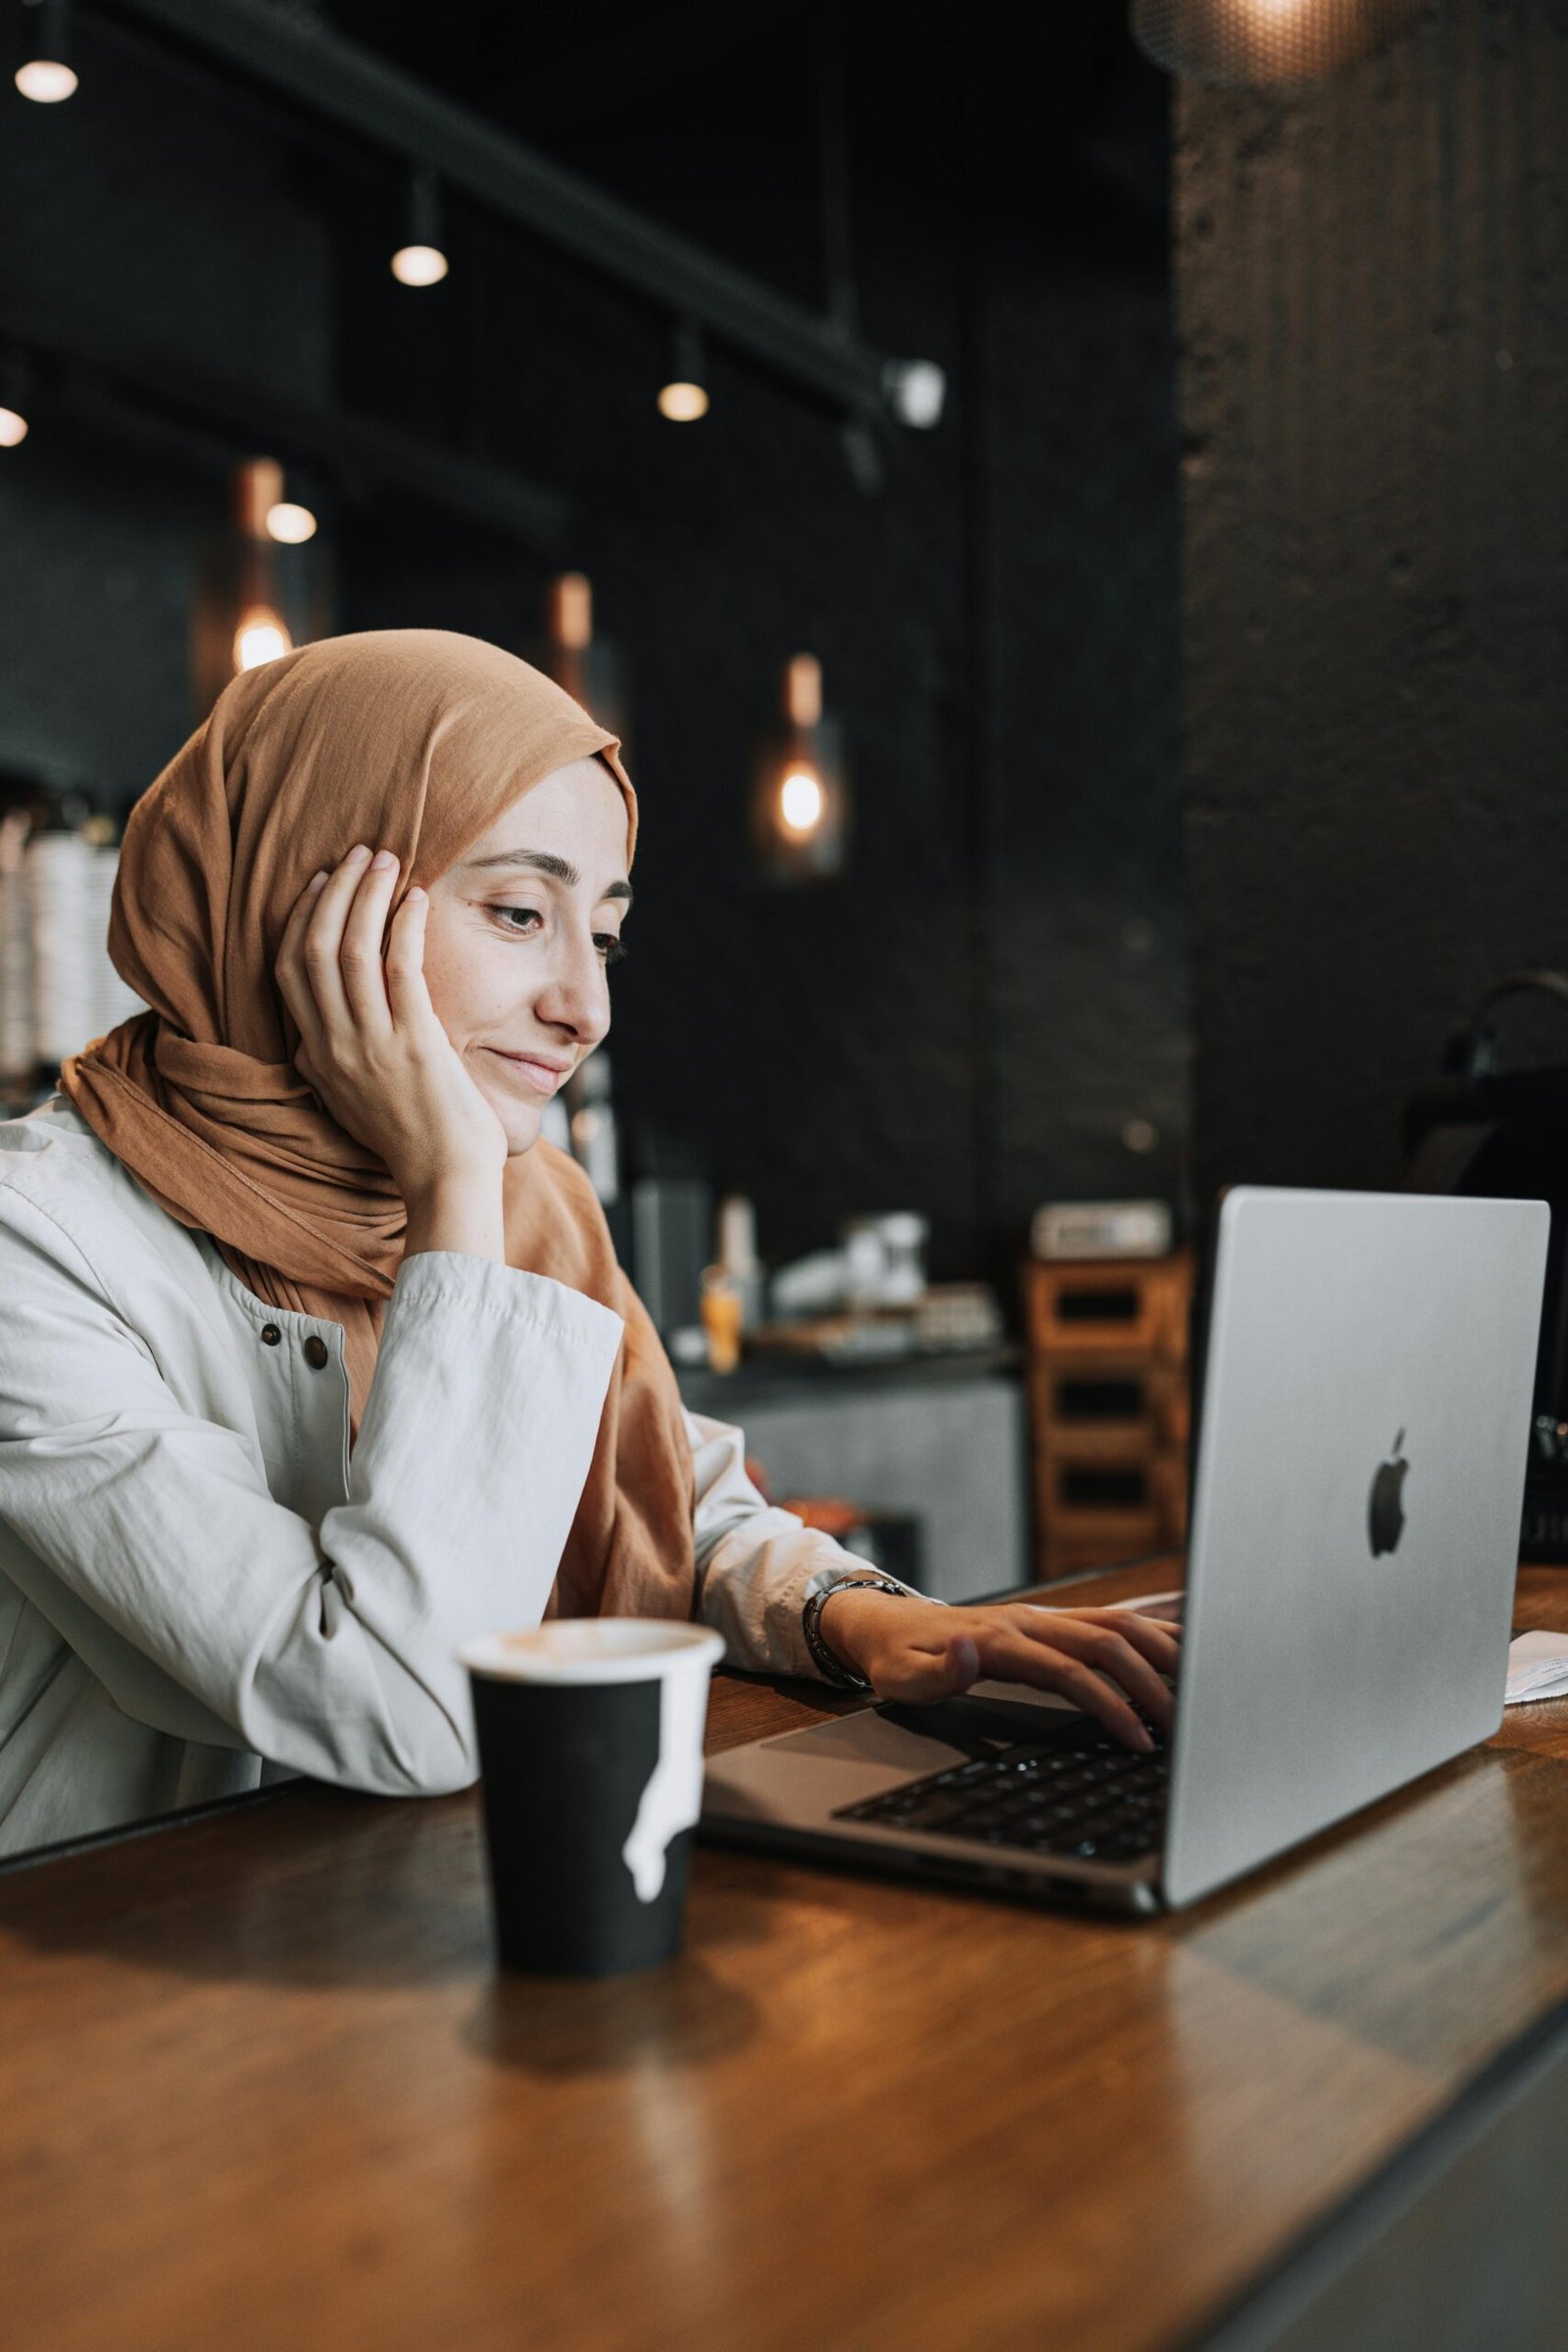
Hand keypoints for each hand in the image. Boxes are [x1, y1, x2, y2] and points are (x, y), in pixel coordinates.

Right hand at [274, 846, 508, 1208]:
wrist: (446, 1182)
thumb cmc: (416, 1138)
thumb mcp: (357, 1095)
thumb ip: (343, 1054)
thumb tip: (344, 1014)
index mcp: (314, 1057)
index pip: (288, 970)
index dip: (300, 918)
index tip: (321, 882)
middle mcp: (333, 1047)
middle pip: (311, 949)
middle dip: (333, 892)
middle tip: (358, 855)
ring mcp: (370, 1046)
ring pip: (348, 949)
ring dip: (367, 896)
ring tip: (387, 861)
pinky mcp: (413, 1045)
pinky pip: (399, 968)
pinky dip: (405, 925)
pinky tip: (416, 899)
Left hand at [814, 1592, 1180, 1752]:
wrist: (889, 1624)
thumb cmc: (899, 1660)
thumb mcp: (901, 1677)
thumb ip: (936, 1673)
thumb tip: (968, 1654)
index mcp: (1002, 1640)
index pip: (1072, 1673)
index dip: (1110, 1705)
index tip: (1139, 1741)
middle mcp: (1033, 1620)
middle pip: (1110, 1642)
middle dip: (1153, 1683)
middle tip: (1185, 1728)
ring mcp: (1047, 1616)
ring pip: (1119, 1622)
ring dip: (1164, 1649)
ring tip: (1206, 1684)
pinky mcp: (1054, 1619)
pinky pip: (1113, 1615)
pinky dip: (1153, 1623)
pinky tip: (1187, 1635)